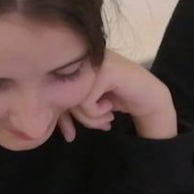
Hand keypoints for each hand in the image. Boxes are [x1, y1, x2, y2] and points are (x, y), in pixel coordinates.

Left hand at [58, 50, 176, 141]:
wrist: (150, 98)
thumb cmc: (118, 100)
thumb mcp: (88, 103)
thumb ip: (69, 107)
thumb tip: (43, 127)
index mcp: (73, 64)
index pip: (55, 92)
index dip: (62, 118)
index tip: (70, 135)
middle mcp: (80, 58)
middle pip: (62, 97)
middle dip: (82, 119)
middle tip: (101, 123)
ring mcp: (92, 61)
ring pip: (74, 99)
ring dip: (91, 118)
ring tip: (107, 115)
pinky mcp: (103, 70)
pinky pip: (87, 101)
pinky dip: (98, 112)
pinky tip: (111, 108)